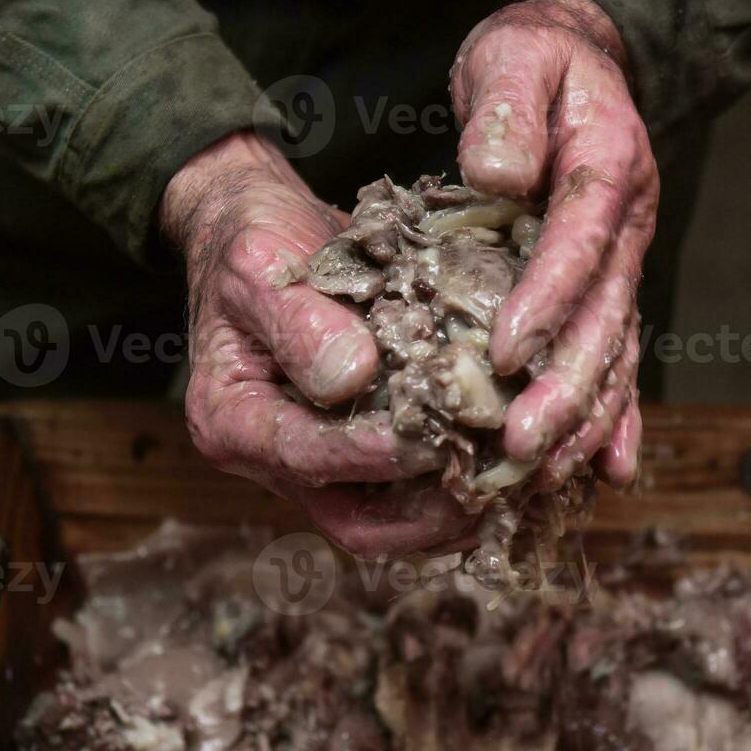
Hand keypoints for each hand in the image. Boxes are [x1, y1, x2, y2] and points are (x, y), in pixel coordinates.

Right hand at [162, 132, 476, 555]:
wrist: (264, 228)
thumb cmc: (251, 241)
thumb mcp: (258, 264)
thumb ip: (296, 319)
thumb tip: (350, 374)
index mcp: (233, 421)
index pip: (304, 457)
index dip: (367, 455)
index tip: (429, 439)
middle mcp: (276, 459)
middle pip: (355, 522)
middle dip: (427, 516)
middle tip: (492, 485)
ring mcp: (324, 462)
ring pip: (395, 520)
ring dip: (456, 508)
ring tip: (516, 481)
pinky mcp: (364, 450)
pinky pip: (416, 490)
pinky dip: (461, 480)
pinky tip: (510, 459)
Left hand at [450, 0, 658, 489]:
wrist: (576, 62)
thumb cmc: (534, 59)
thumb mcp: (513, 56)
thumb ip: (505, 108)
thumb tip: (497, 178)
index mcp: (608, 164)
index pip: (577, 239)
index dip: (546, 298)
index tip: (502, 352)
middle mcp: (627, 225)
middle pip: (604, 317)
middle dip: (564, 387)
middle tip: (518, 446)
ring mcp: (623, 262)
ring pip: (613, 351)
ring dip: (582, 418)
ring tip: (542, 474)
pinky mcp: (608, 287)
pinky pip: (617, 358)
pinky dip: (612, 416)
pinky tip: (602, 473)